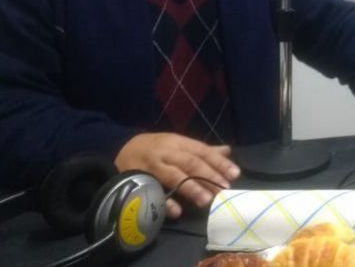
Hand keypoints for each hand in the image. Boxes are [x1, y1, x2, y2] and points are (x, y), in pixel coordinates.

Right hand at [115, 132, 239, 218]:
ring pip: (173, 176)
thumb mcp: (178, 144)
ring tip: (206, 200)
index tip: (234, 174)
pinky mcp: (138, 181)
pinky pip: (153, 192)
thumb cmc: (156, 149)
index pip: (201, 151)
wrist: (119, 150)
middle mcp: (165, 152)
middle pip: (189, 163)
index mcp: (177, 142)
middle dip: (208, 176)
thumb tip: (227, 151)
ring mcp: (151, 167)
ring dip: (190, 188)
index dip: (218, 162)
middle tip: (224, 189)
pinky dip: (164, 202)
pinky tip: (177, 212)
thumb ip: (202, 150)